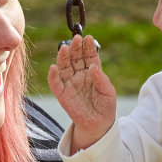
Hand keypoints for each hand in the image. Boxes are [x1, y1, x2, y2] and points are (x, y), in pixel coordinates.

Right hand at [47, 34, 116, 150]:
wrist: (98, 124)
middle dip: (75, 48)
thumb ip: (101, 79)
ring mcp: (70, 84)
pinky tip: (54, 68)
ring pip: (64, 67)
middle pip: (75, 58)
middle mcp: (80, 75)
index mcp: (92, 72)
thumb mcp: (108, 92)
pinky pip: (55, 84)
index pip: (89, 56)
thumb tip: (93, 66)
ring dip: (63, 58)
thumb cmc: (105, 106)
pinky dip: (53, 76)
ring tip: (64, 48)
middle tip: (76, 39)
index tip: (88, 38)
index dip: (88, 47)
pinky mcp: (62, 94)